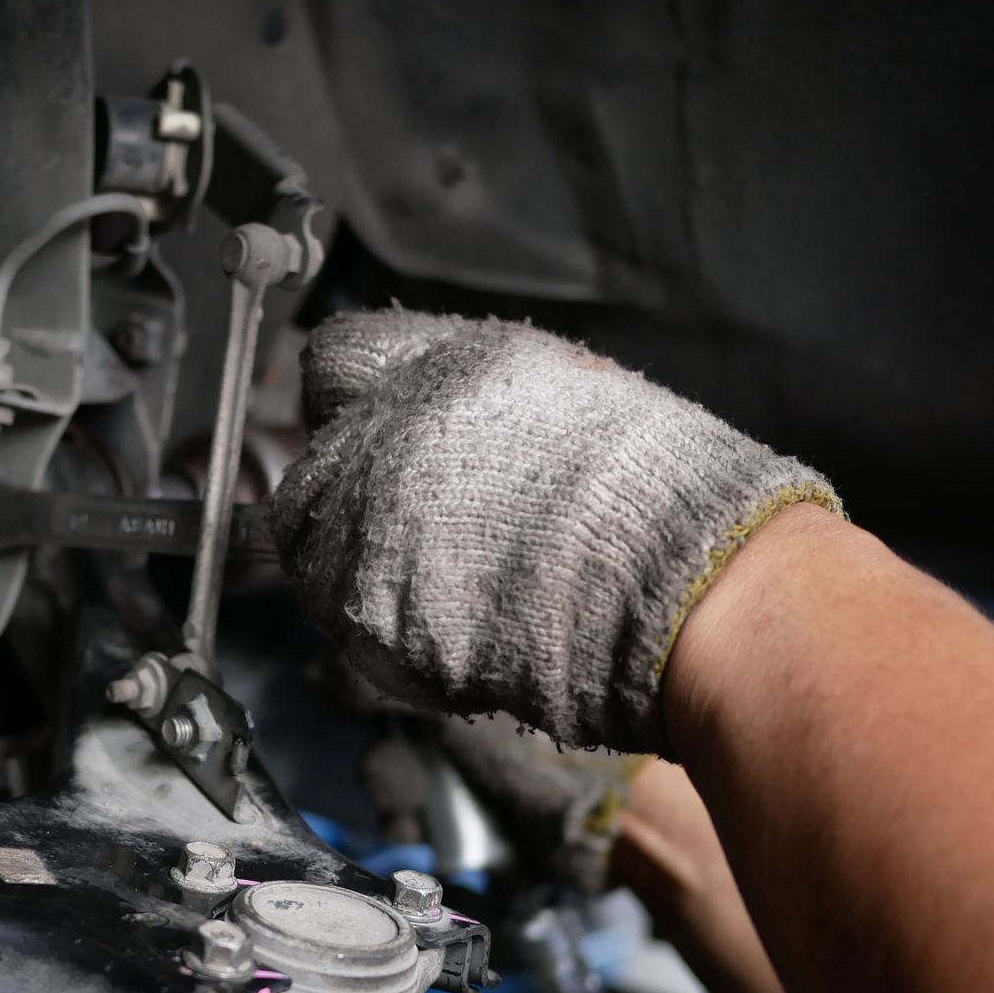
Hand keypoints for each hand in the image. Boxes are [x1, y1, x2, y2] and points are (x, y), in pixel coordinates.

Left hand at [268, 310, 838, 752]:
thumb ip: (463, 392)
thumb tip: (414, 411)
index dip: (353, 402)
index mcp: (433, 364)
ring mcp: (365, 526)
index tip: (375, 432)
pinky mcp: (368, 613)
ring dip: (358, 570)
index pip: (331, 362)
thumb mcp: (558, 390)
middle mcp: (382, 435)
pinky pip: (346, 620)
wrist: (686, 589)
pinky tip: (457, 628)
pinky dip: (383, 629)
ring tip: (451, 589)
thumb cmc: (653, 494)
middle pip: (307, 470)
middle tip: (421, 535)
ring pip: (315, 552)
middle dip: (347, 499)